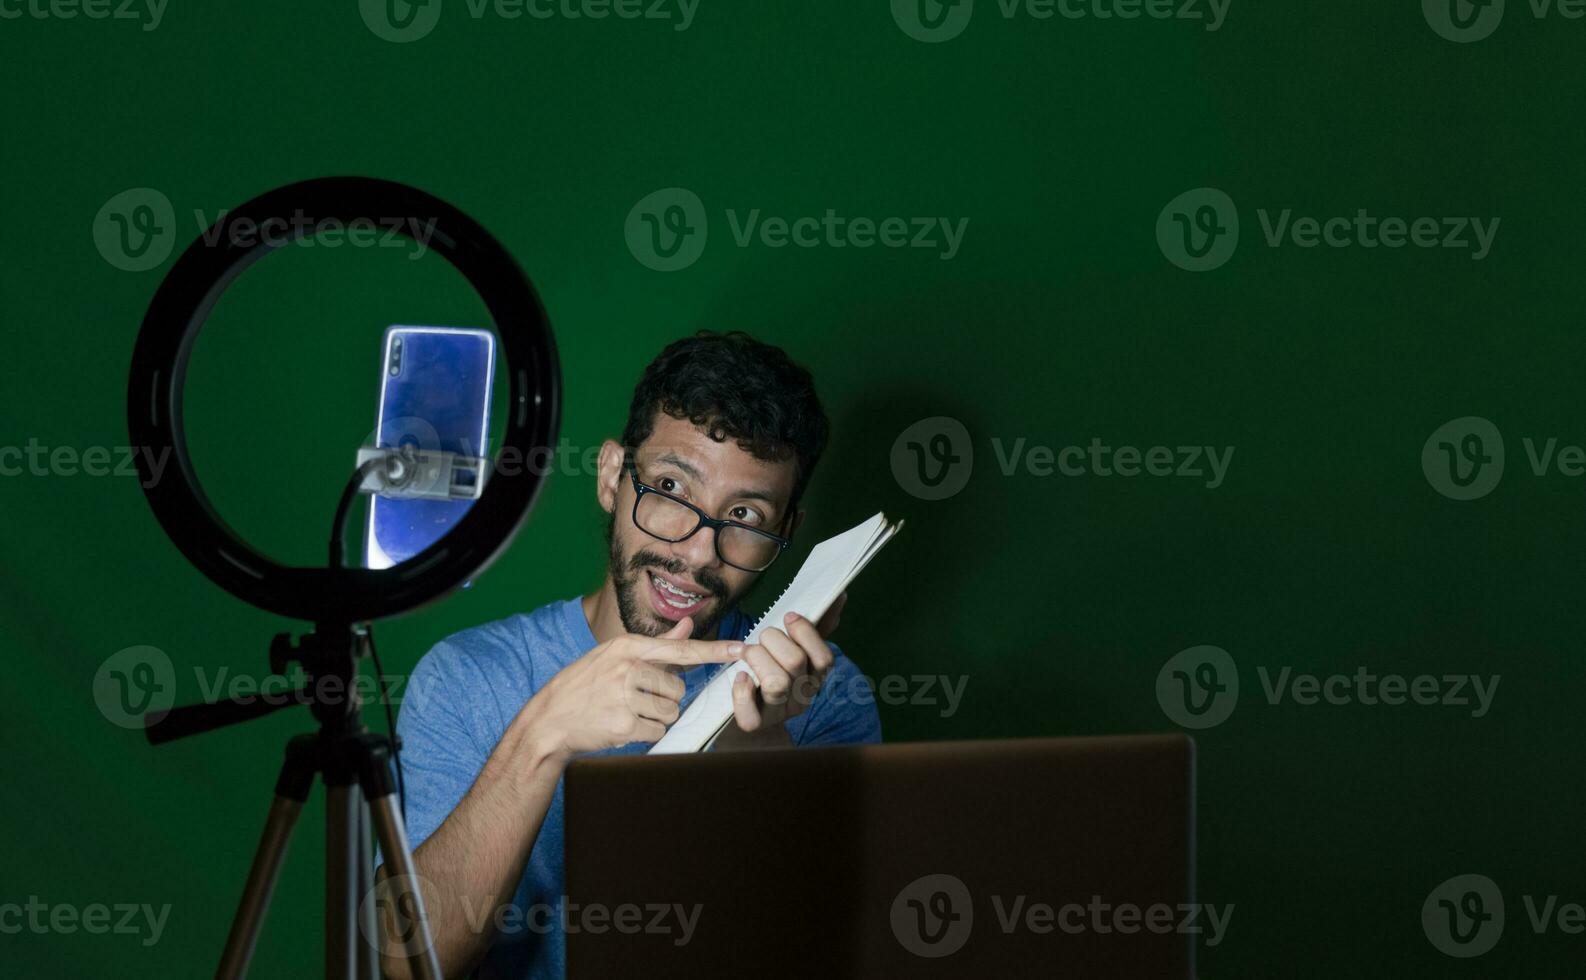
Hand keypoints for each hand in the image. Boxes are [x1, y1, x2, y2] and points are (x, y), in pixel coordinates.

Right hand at [516, 616, 742, 760]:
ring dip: (656, 716)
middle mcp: (627, 667)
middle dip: (664, 697)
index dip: (715, 651)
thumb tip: (688, 625)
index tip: (742, 649)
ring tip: (627, 710)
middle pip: (677, 688)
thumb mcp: (613, 655)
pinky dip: (646, 732)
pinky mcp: (623, 724)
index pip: (680, 648)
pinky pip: (657, 730)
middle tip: (636, 698)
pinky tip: (623, 725)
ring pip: (670, 710)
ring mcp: (624, 696)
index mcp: (627, 647)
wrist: (549, 720)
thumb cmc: (583, 685)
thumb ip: (656, 644)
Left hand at [728, 592, 846, 736]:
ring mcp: (780, 712)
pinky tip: (740, 677)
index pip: (825, 657)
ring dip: (756, 658)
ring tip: (747, 652)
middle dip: (773, 639)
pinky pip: (751, 714)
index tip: (788, 616)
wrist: (755, 712)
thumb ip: (819, 623)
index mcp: (816, 677)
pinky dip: (742, 691)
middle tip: (762, 636)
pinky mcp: (756, 724)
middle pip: (795, 662)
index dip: (805, 632)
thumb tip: (839, 595)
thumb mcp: (798, 647)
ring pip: (776, 683)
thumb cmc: (776, 669)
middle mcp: (803, 696)